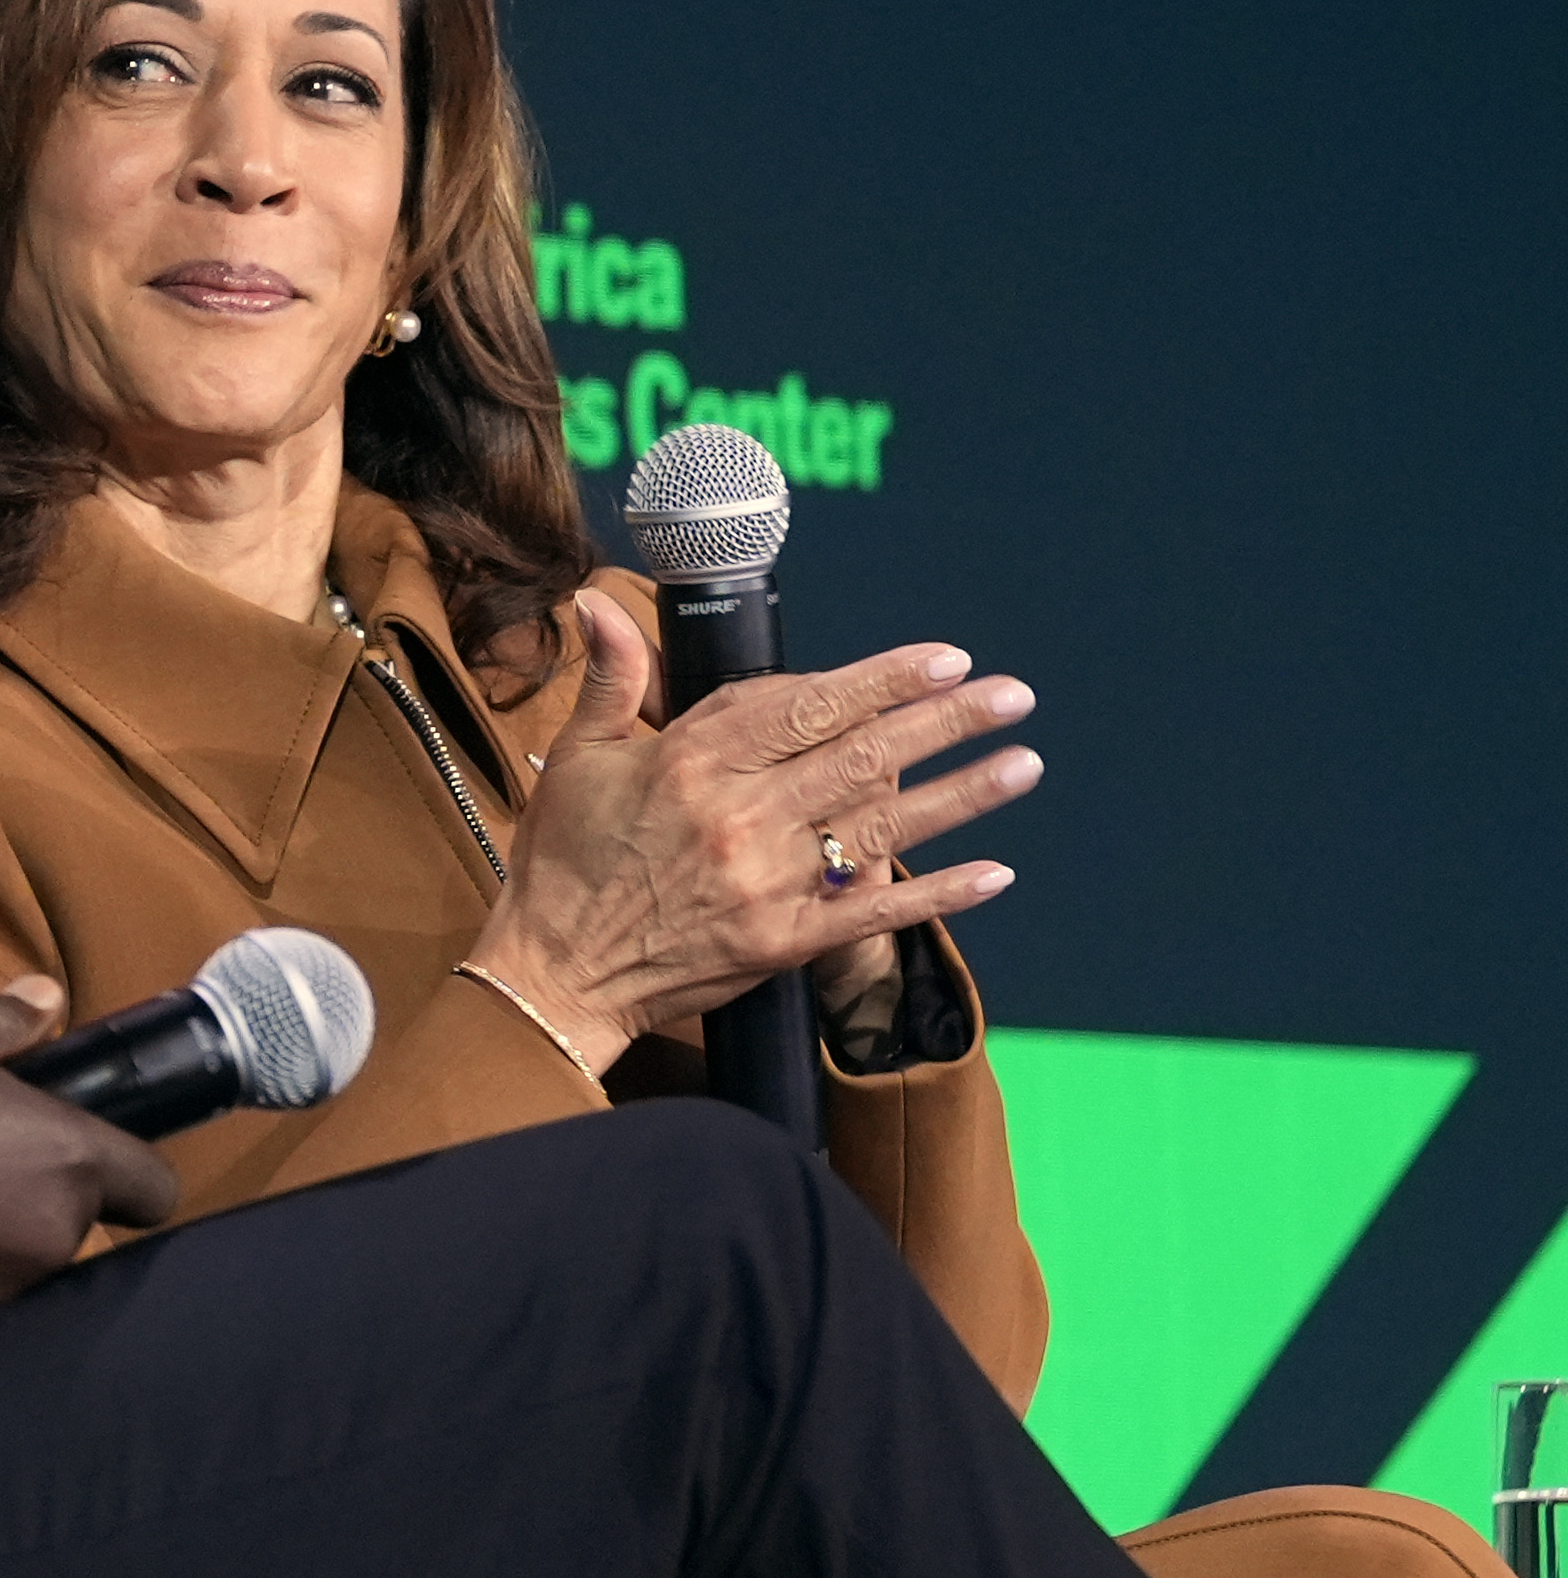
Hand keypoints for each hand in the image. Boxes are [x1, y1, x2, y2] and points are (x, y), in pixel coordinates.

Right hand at [467, 596, 1039, 1065]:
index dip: (879, 678)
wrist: (553, 973)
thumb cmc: (562, 864)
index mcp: (689, 762)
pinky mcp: (781, 943)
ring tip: (1023, 762)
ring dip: (962, 793)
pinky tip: (995, 873)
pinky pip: (874, 913)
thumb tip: (599, 603)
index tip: (939, 659)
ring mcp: (765, 882)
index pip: (804, 704)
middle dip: (944, 719)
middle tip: (1010, 694)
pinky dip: (938, 894)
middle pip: (861, 754)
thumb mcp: (576, 758)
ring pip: (881, 825)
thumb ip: (609, 678)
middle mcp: (737, 816)